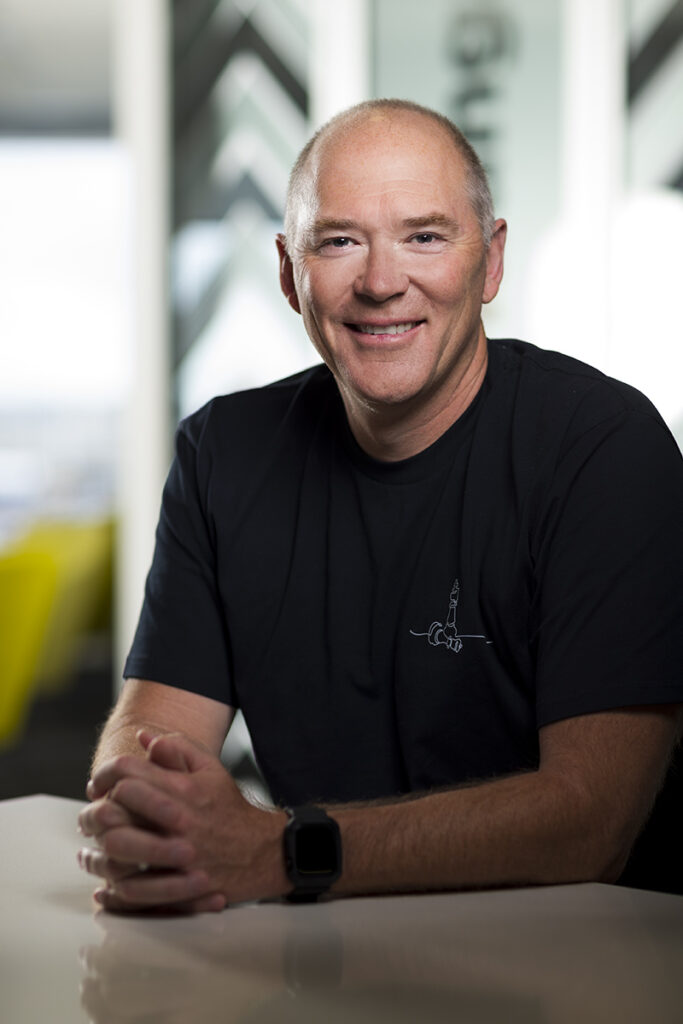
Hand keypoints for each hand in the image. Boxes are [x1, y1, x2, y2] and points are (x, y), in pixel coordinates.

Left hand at [78, 731, 287, 912]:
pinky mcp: (180, 885)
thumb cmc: (229, 808)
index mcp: (184, 789)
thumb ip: (177, 749)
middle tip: (90, 814)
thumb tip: (144, 737)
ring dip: (97, 847)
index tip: (99, 784)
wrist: (263, 850)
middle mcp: (179, 820)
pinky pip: (135, 888)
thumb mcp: (210, 769)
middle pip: (116, 808)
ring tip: (94, 846)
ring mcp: (178, 854)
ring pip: (119, 848)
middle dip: (94, 809)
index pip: (128, 772)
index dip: (105, 774)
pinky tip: (107, 881)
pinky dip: (113, 887)